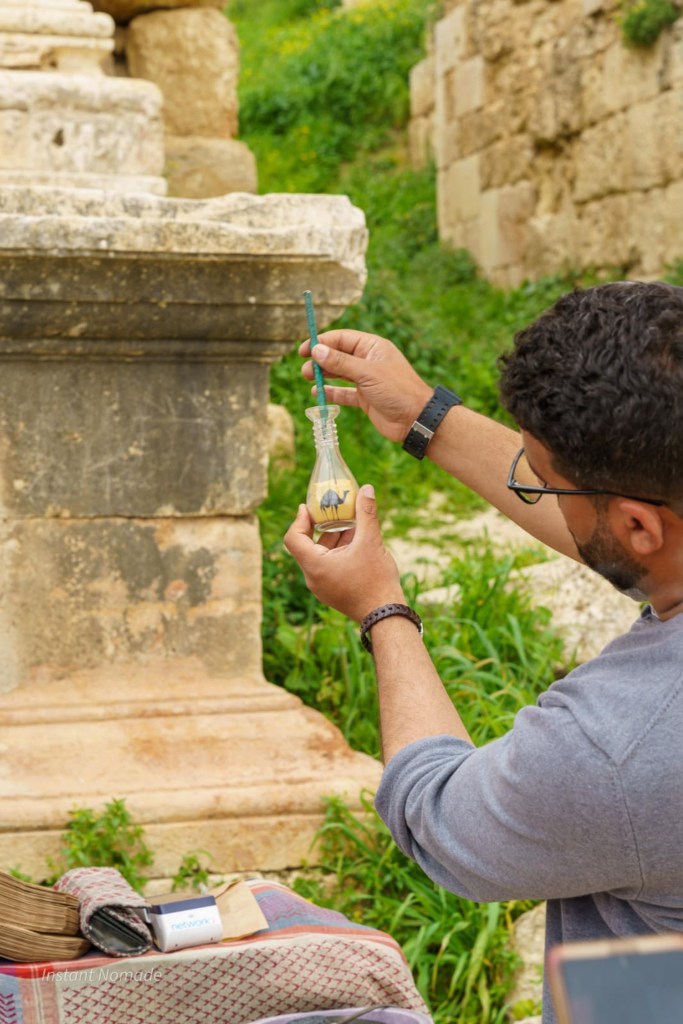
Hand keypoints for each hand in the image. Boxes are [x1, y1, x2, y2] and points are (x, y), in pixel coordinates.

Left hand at [284, 484, 404, 620]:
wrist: (386, 615)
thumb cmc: (376, 581)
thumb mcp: (371, 542)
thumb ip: (366, 513)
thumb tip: (366, 489)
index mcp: (315, 565)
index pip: (293, 538)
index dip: (299, 520)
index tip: (308, 507)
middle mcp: (313, 578)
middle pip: (307, 546)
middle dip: (321, 527)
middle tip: (332, 511)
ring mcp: (322, 588)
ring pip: (319, 557)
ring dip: (332, 539)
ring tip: (350, 525)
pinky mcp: (332, 592)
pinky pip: (327, 567)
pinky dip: (336, 553)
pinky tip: (355, 544)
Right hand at [298, 330, 431, 443]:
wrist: (415, 418)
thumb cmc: (396, 390)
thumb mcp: (367, 373)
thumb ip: (340, 362)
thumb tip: (316, 350)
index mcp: (372, 347)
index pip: (342, 339)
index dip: (322, 342)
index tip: (304, 349)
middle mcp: (368, 361)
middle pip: (338, 355)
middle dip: (320, 360)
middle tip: (305, 369)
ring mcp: (366, 380)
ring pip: (339, 373)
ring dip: (323, 375)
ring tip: (307, 378)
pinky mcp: (365, 398)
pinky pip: (344, 393)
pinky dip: (331, 392)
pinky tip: (318, 393)